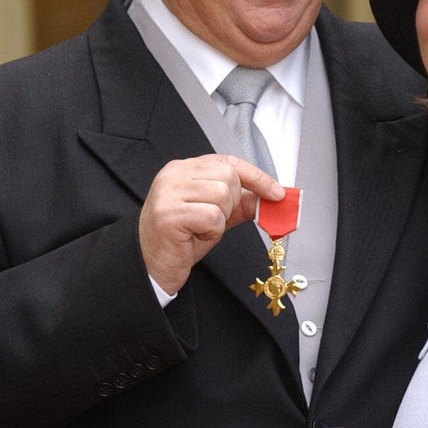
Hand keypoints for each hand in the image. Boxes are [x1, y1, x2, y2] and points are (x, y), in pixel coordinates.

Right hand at [138, 154, 284, 294]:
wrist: (150, 266)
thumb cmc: (179, 239)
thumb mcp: (214, 216)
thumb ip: (238, 203)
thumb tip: (267, 197)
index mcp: (184, 169)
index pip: (229, 161)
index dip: (257, 177)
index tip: (276, 192)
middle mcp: (175, 174)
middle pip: (228, 176)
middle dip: (231, 203)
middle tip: (212, 220)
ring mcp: (169, 192)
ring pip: (222, 194)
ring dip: (220, 219)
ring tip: (200, 229)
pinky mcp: (169, 213)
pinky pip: (212, 216)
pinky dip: (211, 231)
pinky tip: (194, 236)